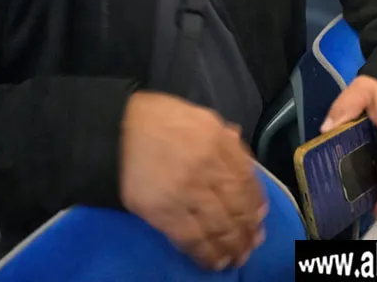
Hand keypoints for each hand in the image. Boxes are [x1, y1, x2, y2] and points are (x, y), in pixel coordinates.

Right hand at [120, 91, 266, 270]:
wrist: (117, 128)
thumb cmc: (159, 119)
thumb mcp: (199, 116)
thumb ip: (224, 137)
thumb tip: (244, 159)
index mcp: (217, 140)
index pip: (246, 177)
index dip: (256, 200)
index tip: (259, 214)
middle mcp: (207, 166)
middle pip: (238, 205)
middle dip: (248, 227)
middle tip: (251, 241)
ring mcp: (187, 191)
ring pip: (220, 226)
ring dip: (233, 245)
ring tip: (237, 255)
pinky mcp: (165, 212)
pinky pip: (193, 239)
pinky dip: (207, 254)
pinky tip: (215, 261)